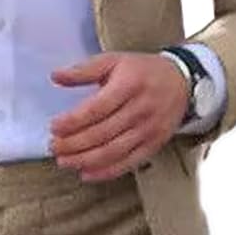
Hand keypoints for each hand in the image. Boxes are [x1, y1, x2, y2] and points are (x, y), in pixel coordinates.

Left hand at [48, 51, 188, 178]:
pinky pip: (128, 163)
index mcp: (129, 85)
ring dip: (85, 160)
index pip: (96, 108)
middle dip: (73, 144)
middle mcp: (140, 109)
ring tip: (64, 161)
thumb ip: (84, 70)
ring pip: (113, 151)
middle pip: (102, 133)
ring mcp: (148, 130)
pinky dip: (105, 171)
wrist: (182, 82)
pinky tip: (86, 173)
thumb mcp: (114, 61)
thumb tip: (55, 76)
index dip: (73, 121)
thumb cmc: (142, 72)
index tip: (54, 127)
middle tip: (53, 147)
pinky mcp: (153, 145)